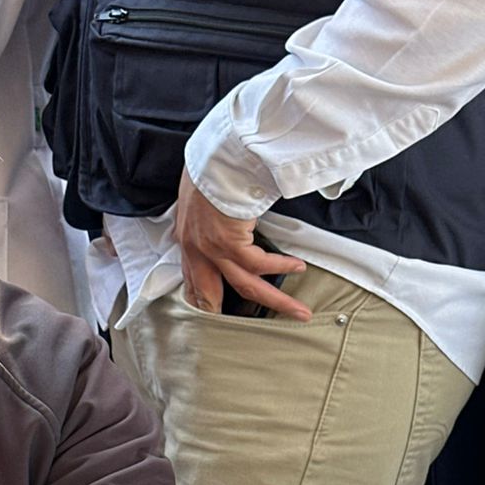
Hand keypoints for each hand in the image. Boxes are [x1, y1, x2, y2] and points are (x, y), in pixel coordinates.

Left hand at [174, 169, 309, 319]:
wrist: (219, 152)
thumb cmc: (212, 163)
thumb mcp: (199, 192)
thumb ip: (204, 213)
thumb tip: (217, 219)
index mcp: (186, 237)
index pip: (191, 278)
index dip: (201, 298)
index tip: (209, 311)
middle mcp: (195, 247)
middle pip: (211, 294)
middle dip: (225, 316)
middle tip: (241, 331)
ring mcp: (212, 247)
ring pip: (245, 286)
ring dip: (276, 300)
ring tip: (298, 310)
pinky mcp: (230, 242)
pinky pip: (259, 264)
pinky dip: (281, 265)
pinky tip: (297, 266)